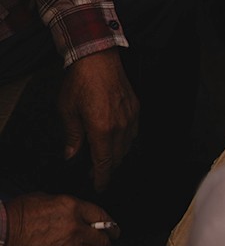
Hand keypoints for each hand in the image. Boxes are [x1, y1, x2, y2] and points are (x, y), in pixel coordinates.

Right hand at [2, 194, 118, 245]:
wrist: (1, 233)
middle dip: (105, 245)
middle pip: (104, 240)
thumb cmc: (16, 214)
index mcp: (73, 208)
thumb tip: (74, 213)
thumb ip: (65, 206)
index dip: (112, 227)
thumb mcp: (44, 198)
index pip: (103, 217)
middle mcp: (76, 229)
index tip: (114, 232)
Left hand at [57, 50, 138, 190]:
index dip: (102, 179)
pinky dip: (125, 140)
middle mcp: (120, 126)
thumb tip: (71, 154)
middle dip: (107, 168)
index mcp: (102, 130)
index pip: (104, 163)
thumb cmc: (81, 81)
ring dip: (116, 155)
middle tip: (95, 172)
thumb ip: (71, 136)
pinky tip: (116, 138)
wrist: (98, 58)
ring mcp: (130, 117)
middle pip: (117, 158)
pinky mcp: (136, 108)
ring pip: (127, 147)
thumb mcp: (67, 111)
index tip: (99, 187)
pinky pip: (133, 132)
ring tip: (104, 156)